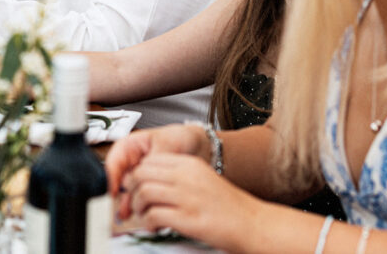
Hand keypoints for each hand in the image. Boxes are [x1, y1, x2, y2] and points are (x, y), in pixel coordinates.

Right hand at [106, 124, 208, 216]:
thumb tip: (142, 175)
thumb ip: (152, 160)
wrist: (199, 147)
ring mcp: (139, 175)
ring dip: (132, 204)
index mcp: (130, 146)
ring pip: (129, 192)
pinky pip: (141, 198)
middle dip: (121, 195)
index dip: (111, 177)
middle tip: (124, 209)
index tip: (114, 191)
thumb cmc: (180, 138)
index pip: (113, 162)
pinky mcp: (149, 187)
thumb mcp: (166, 144)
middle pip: (118, 180)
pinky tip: (147, 213)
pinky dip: (143, 206)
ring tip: (136, 214)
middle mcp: (131, 162)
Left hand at [121, 151, 256, 248]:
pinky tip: (154, 226)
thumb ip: (177, 175)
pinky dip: (148, 222)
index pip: (149, 159)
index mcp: (190, 164)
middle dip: (133, 189)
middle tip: (136, 201)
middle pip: (141, 173)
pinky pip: (153, 215)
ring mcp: (187, 197)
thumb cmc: (228, 205)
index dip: (136, 174)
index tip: (135, 185)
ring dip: (138, 207)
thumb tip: (146, 180)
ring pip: (144, 193)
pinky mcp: (188, 219)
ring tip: (145, 215)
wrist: (254, 224)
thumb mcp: (202, 178)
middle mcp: (187, 176)